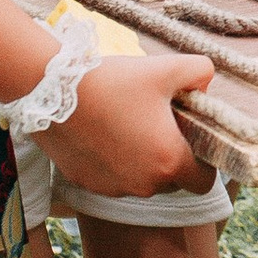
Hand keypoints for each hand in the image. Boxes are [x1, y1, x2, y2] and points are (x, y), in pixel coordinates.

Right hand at [42, 49, 219, 202]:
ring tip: (128, 125)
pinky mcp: (86, 183)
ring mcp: (112, 188)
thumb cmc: (112, 81)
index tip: (191, 139)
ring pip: (141, 182)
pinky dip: (113, 163)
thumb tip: (205, 84)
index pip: (204, 182)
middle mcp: (143, 184)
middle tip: (159, 125)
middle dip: (171, 159)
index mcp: (168, 161)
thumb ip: (199, 72)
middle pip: (172, 183)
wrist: (51, 89)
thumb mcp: (165, 68)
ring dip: (141, 162)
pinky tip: (103, 133)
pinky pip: (112, 179)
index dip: (204, 163)